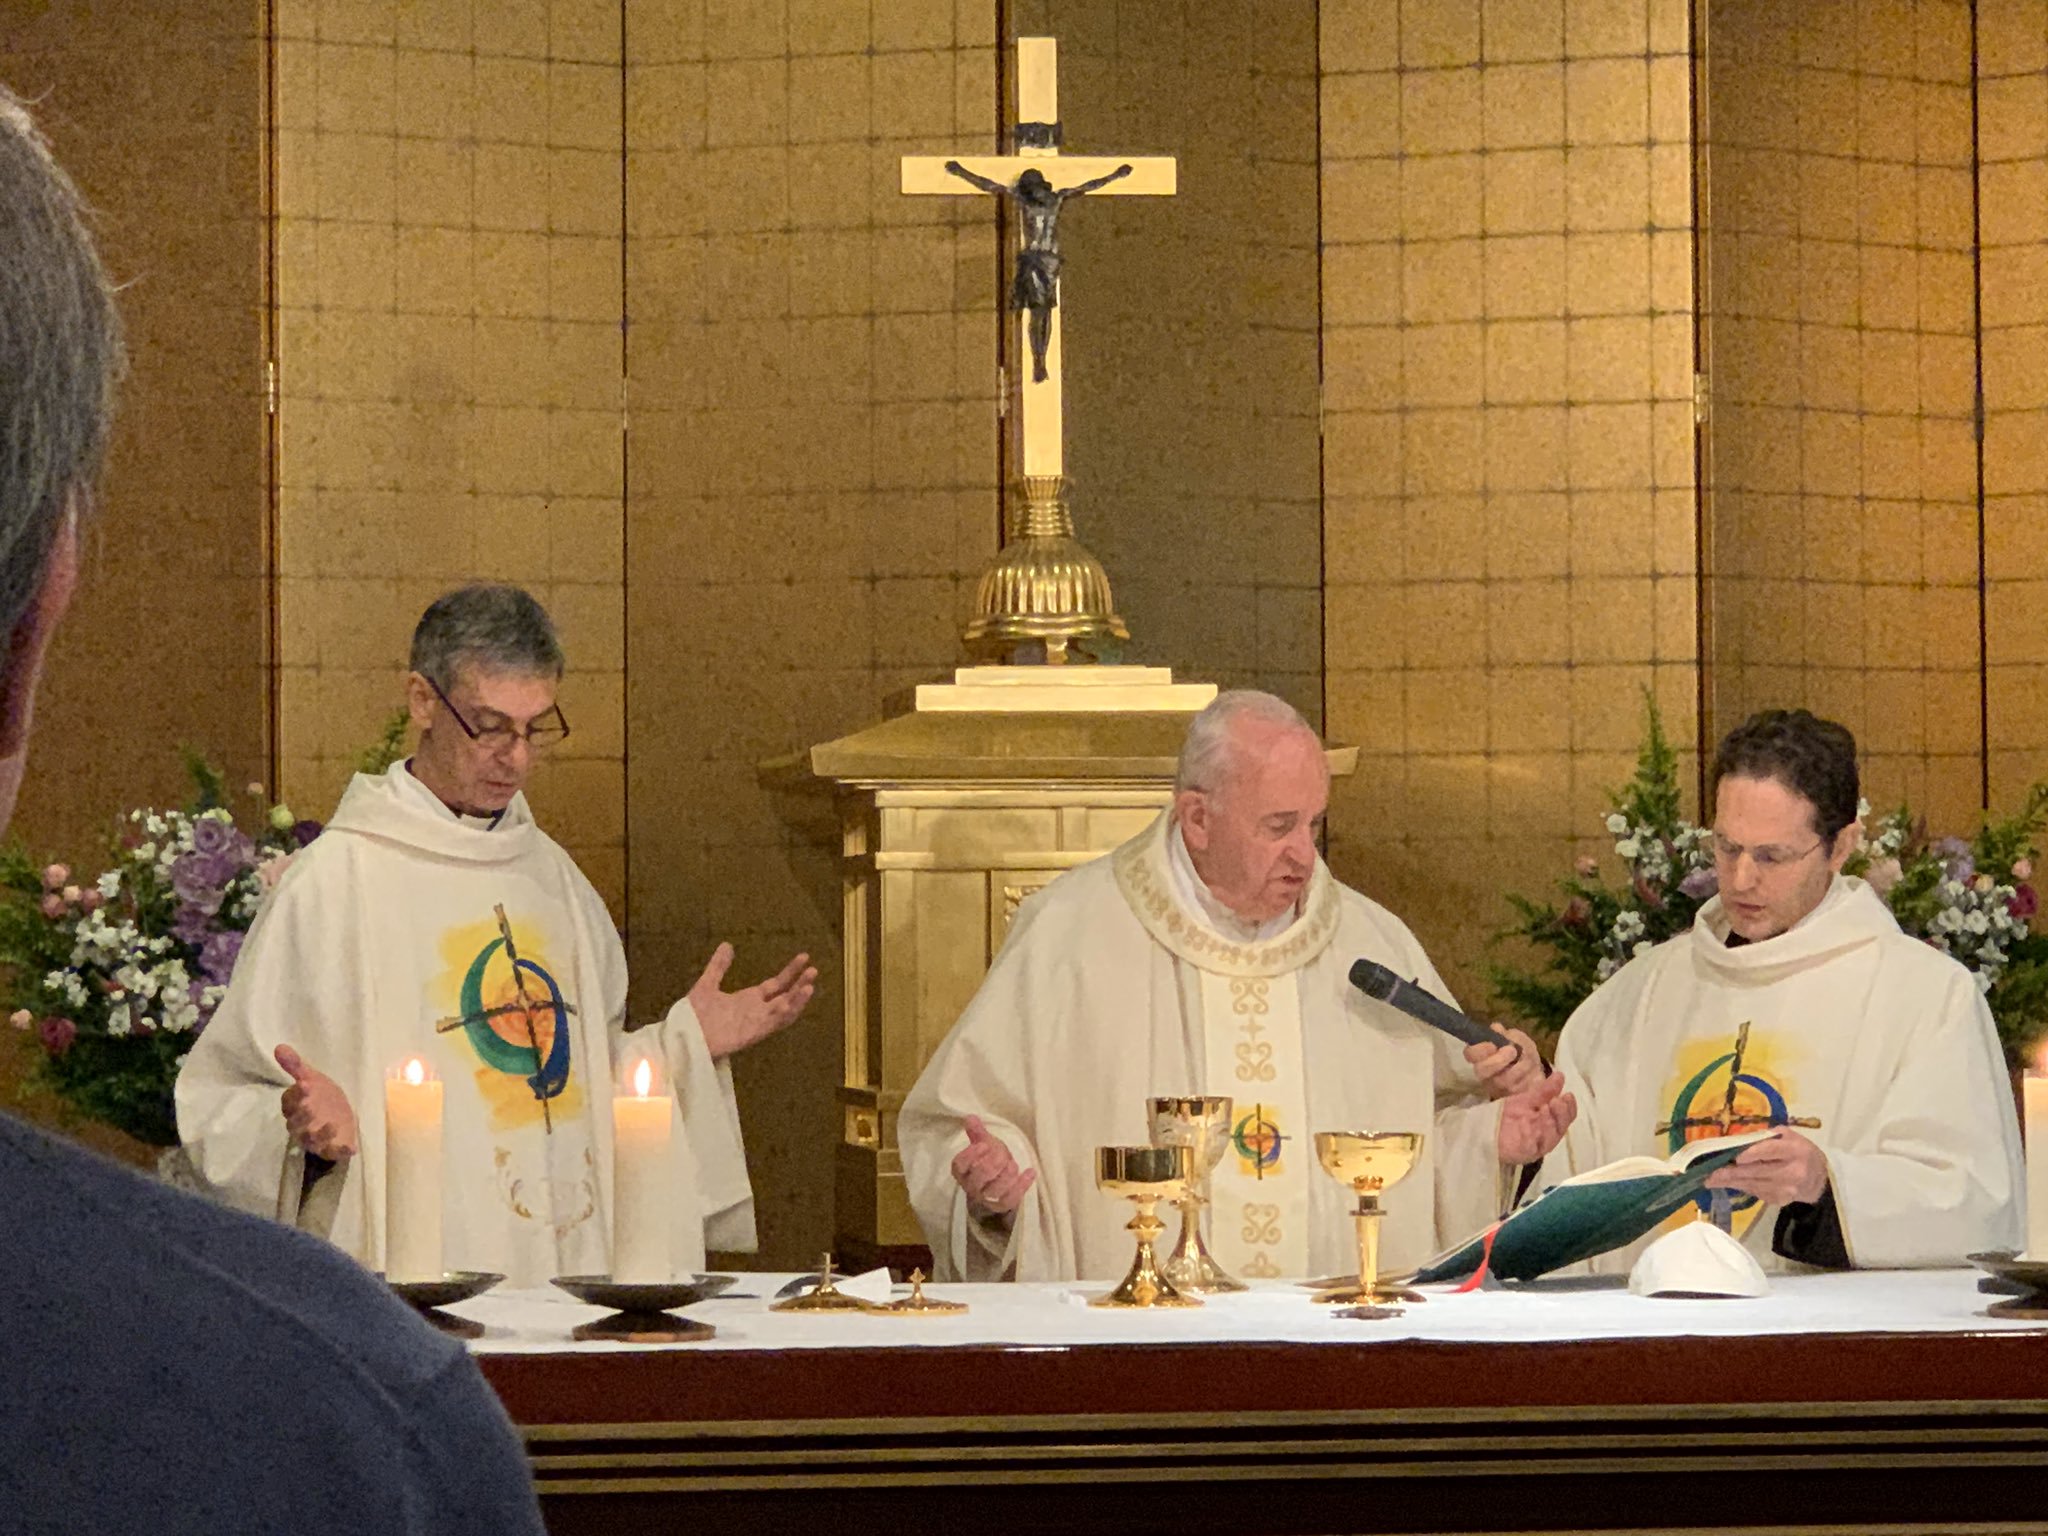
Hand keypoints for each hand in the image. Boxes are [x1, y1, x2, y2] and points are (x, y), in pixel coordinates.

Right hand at [275, 1044, 357, 1159]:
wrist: (341, 1114)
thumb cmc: (321, 1096)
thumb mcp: (312, 1079)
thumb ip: (296, 1066)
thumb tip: (279, 1046)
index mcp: (294, 1108)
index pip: (289, 1104)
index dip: (296, 1096)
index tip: (305, 1084)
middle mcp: (301, 1126)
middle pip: (297, 1124)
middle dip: (303, 1116)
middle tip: (311, 1105)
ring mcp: (317, 1138)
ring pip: (312, 1140)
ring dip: (321, 1134)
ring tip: (332, 1124)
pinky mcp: (332, 1148)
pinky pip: (333, 1153)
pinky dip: (341, 1151)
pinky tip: (350, 1147)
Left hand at [688, 944, 817, 1060]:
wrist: (683, 1036)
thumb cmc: (694, 1015)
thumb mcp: (707, 984)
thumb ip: (718, 966)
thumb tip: (727, 944)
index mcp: (749, 999)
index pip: (777, 984)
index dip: (791, 971)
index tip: (804, 957)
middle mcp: (757, 1011)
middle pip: (786, 996)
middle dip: (800, 984)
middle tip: (814, 970)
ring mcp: (756, 1023)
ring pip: (784, 1012)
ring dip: (797, 1000)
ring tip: (810, 986)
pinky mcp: (752, 1033)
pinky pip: (772, 1024)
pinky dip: (784, 1014)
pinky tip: (792, 1002)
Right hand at [951, 1114, 1036, 1218]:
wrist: (996, 1185)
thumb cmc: (988, 1161)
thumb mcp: (983, 1145)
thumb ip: (977, 1133)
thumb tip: (971, 1117)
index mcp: (961, 1170)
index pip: (960, 1164)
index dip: (971, 1155)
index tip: (984, 1145)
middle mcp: (970, 1186)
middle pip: (979, 1177)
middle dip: (993, 1163)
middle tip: (1003, 1155)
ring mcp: (986, 1198)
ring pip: (994, 1190)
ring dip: (1006, 1175)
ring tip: (1013, 1164)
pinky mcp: (1001, 1205)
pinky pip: (1010, 1199)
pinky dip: (1022, 1186)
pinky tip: (1030, 1172)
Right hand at [1465, 1023, 1545, 1098]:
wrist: (1532, 1069)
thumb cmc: (1519, 1050)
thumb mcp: (1514, 1038)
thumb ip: (1505, 1034)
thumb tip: (1497, 1029)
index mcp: (1481, 1057)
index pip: (1470, 1053)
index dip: (1479, 1049)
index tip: (1492, 1044)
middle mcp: (1486, 1075)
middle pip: (1483, 1071)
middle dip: (1498, 1060)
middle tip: (1512, 1050)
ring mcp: (1499, 1089)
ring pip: (1505, 1081)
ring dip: (1520, 1066)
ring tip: (1529, 1059)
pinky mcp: (1513, 1098)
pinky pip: (1521, 1088)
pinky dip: (1530, 1076)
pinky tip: (1533, 1070)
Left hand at [1496, 1070, 1576, 1164]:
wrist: (1486, 1128)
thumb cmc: (1509, 1115)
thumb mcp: (1527, 1100)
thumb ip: (1544, 1091)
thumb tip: (1560, 1076)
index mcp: (1550, 1123)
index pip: (1566, 1117)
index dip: (1569, 1107)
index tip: (1568, 1095)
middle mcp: (1546, 1137)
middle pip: (1560, 1129)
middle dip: (1561, 1115)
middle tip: (1557, 1101)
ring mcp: (1536, 1146)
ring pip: (1549, 1138)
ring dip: (1549, 1123)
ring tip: (1546, 1108)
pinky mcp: (1523, 1153)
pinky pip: (1531, 1147)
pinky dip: (1531, 1136)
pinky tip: (1529, 1124)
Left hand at [1704, 1129, 1827, 1204]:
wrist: (1818, 1180)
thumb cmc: (1798, 1151)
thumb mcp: (1788, 1137)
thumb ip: (1766, 1137)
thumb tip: (1735, 1139)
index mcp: (1795, 1150)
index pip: (1772, 1151)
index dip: (1754, 1154)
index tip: (1736, 1157)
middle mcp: (1792, 1171)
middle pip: (1757, 1171)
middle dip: (1731, 1172)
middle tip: (1709, 1172)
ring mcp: (1786, 1189)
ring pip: (1752, 1184)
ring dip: (1729, 1181)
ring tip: (1709, 1178)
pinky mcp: (1779, 1200)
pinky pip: (1755, 1192)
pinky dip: (1739, 1186)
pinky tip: (1726, 1183)